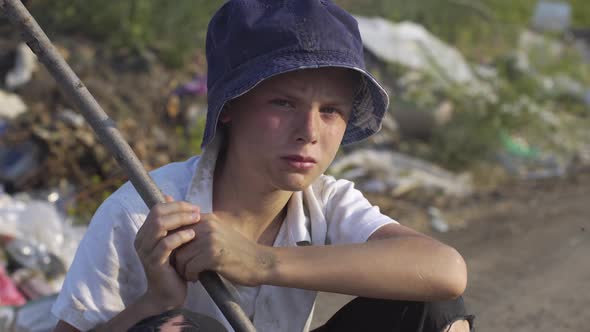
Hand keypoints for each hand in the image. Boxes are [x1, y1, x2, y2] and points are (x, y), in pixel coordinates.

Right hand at [133, 195, 199, 309]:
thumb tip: (169, 196)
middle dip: (180, 209)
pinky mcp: (154, 263)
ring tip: (197, 220)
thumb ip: (172, 223)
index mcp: (145, 233)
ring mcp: (146, 252)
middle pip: (157, 214)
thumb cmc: (174, 267)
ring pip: (160, 226)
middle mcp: (142, 240)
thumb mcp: (173, 242)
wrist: (168, 295)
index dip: (176, 205)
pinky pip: (166, 244)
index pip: (157, 209)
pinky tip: (193, 235)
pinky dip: (180, 236)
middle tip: (198, 212)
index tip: (195, 208)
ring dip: (180, 220)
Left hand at [174, 213, 275, 286]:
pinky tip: (197, 278)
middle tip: (182, 268)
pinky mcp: (213, 255)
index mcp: (207, 219)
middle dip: (176, 258)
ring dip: (183, 269)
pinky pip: (190, 267)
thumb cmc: (238, 251)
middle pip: (175, 242)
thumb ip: (200, 231)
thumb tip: (177, 234)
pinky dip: (191, 275)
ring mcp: (210, 239)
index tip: (178, 256)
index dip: (173, 244)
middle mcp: (207, 225)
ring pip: (181, 256)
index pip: (177, 227)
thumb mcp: (219, 234)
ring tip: (190, 274)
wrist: (260, 262)